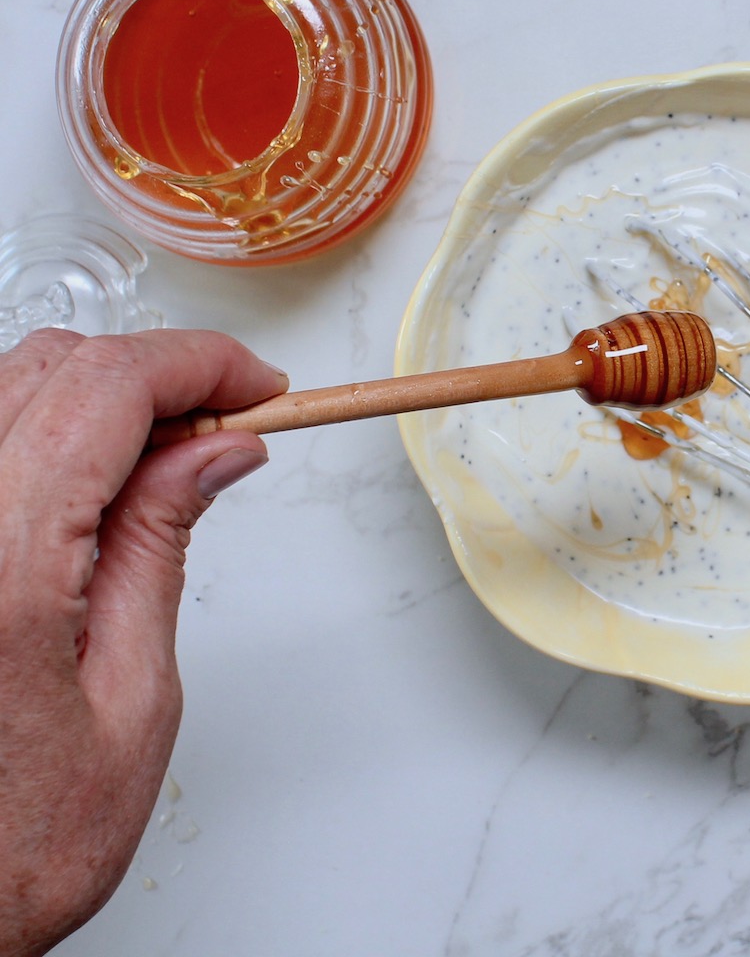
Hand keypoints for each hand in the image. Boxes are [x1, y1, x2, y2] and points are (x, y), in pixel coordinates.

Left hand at [0, 328, 286, 955]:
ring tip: (165, 462)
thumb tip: (217, 449)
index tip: (260, 388)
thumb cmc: (3, 849)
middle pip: (51, 366)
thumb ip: (159, 547)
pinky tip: (87, 483)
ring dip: (99, 398)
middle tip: (225, 425)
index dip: (200, 364)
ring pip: (6, 386)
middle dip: (157, 374)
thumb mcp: (129, 698)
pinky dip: (44, 430)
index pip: (106, 388)